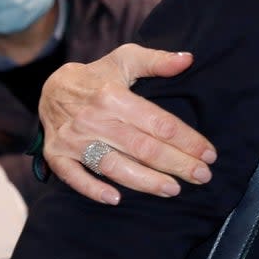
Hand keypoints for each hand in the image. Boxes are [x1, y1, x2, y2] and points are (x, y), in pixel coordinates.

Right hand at [39, 45, 216, 204]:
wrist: (49, 87)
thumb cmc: (98, 77)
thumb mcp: (125, 59)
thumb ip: (157, 60)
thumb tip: (187, 59)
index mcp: (113, 96)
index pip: (159, 124)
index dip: (188, 140)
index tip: (209, 154)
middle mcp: (93, 119)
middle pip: (143, 148)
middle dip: (177, 164)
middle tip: (202, 176)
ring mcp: (73, 139)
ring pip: (114, 166)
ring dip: (145, 181)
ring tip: (173, 189)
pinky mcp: (57, 154)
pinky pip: (73, 176)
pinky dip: (92, 189)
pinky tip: (115, 199)